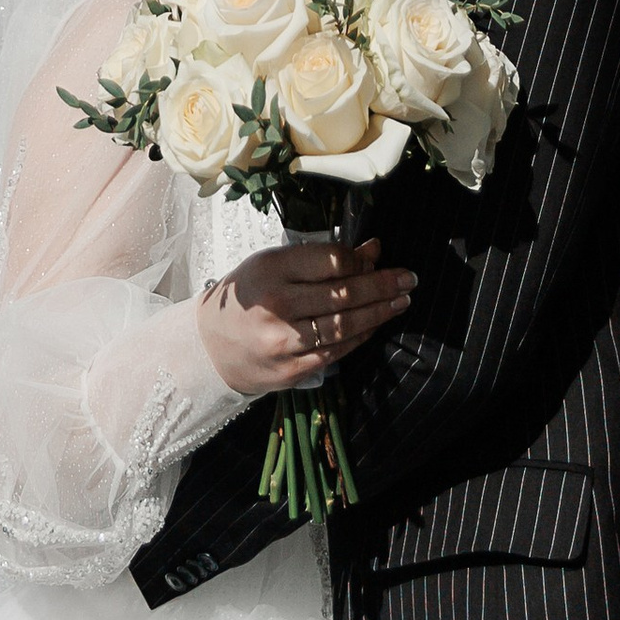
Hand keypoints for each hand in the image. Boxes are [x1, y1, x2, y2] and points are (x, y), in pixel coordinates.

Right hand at [197, 236, 415, 396]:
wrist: (210, 347)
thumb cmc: (248, 297)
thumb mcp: (275, 265)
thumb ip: (321, 258)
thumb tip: (373, 249)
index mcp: (270, 269)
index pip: (330, 261)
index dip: (360, 259)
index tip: (376, 256)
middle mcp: (277, 305)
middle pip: (343, 293)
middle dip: (382, 285)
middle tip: (409, 278)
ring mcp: (284, 341)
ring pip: (344, 325)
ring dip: (379, 312)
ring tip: (402, 300)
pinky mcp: (291, 370)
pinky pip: (336, 352)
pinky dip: (360, 336)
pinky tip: (376, 324)